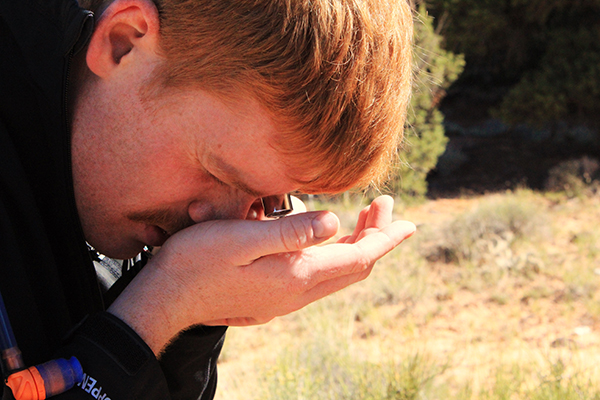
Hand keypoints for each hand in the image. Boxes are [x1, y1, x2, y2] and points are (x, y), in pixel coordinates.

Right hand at [108, 195, 414, 354]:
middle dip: (375, 238)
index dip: (384, 238)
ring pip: (336, 274)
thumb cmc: (196, 263)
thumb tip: (334, 222)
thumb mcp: (239, 239)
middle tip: (384, 208)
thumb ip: (289, 232)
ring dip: (356, 247)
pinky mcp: (272, 297)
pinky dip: (335, 256)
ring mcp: (285, 298)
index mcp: (296, 276)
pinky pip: (319, 277)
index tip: (406, 220)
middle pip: (352, 267)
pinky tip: (328, 240)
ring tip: (365, 221)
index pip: (357, 258)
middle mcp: (297, 292)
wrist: (165, 300)